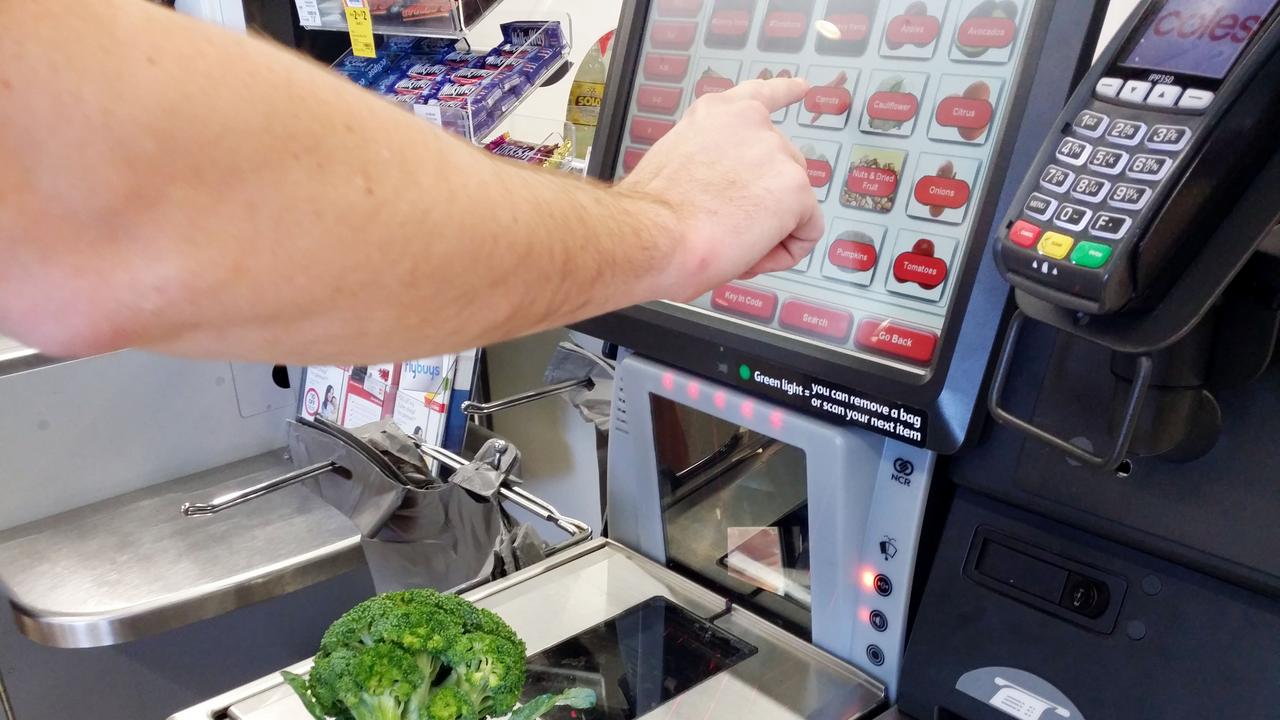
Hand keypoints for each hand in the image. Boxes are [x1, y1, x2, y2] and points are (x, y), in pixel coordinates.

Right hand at [619, 78, 823, 300]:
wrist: (651, 238)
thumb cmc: (648, 218)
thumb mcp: (675, 166)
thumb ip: (708, 163)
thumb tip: (720, 193)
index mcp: (716, 115)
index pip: (760, 95)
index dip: (784, 92)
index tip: (801, 87)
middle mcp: (751, 123)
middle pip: (784, 165)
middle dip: (766, 201)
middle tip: (726, 227)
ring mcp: (776, 153)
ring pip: (795, 204)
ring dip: (769, 230)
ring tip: (729, 244)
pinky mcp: (795, 188)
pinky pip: (807, 232)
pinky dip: (784, 254)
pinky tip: (750, 257)